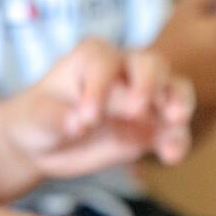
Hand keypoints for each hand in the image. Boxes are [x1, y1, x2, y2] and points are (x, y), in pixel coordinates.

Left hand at [0, 38, 194, 183]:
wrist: (47, 145)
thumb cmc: (38, 119)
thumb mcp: (36, 118)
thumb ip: (56, 117)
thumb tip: (79, 122)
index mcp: (93, 58)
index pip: (105, 63)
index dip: (100, 87)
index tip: (87, 118)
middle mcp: (124, 72)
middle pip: (151, 64)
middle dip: (150, 83)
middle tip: (137, 110)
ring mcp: (144, 99)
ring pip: (174, 89)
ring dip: (179, 102)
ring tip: (175, 120)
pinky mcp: (153, 129)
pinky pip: (174, 130)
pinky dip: (178, 140)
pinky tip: (171, 156)